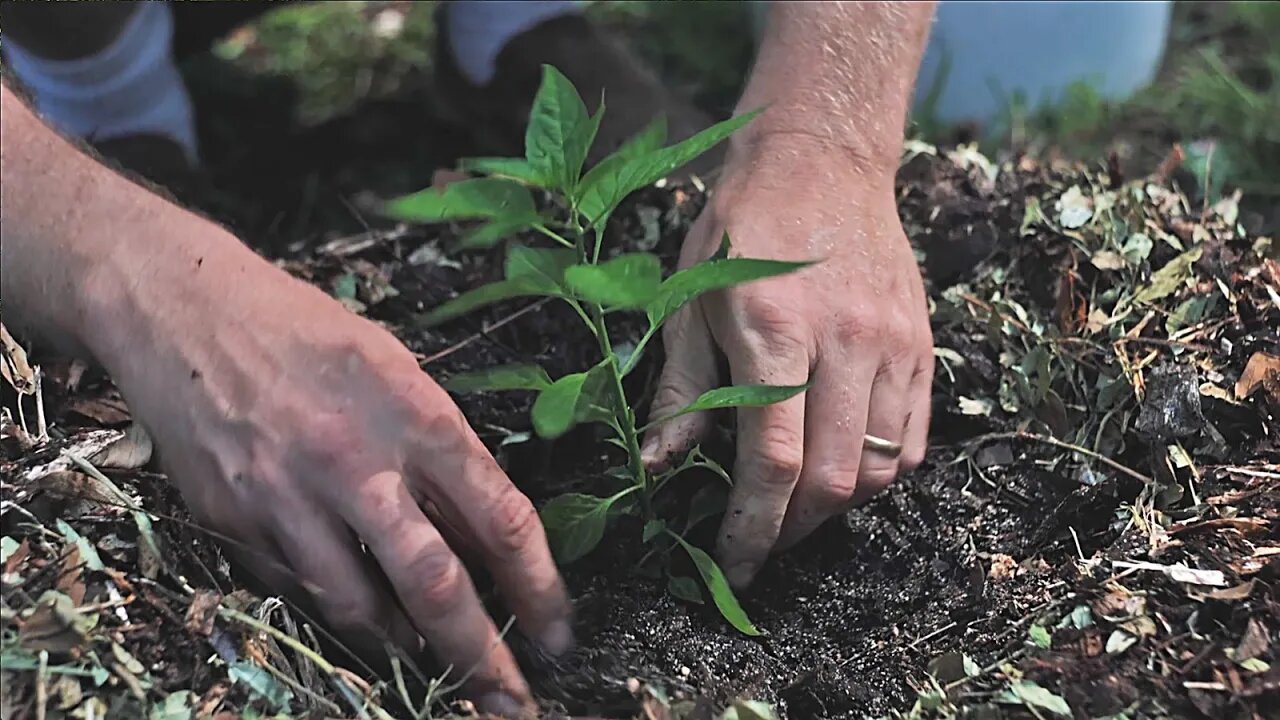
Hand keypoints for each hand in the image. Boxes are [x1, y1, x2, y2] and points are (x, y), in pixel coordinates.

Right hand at [95, 235, 568, 716]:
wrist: (183, 308)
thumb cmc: (306, 331)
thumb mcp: (397, 368)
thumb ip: (443, 448)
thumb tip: (487, 533)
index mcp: (415, 415)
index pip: (501, 519)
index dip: (540, 588)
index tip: (559, 631)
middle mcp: (356, 462)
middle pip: (436, 585)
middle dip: (484, 660)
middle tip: (515, 704)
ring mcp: (288, 498)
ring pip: (362, 610)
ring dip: (409, 655)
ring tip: (440, 678)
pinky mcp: (235, 521)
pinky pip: (300, 593)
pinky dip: (341, 618)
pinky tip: (367, 628)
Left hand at [643, 134, 933, 587]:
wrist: (822, 158)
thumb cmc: (741, 226)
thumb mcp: (689, 299)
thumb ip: (681, 389)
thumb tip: (658, 466)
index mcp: (774, 330)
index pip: (773, 460)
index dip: (753, 528)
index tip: (734, 564)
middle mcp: (843, 341)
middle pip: (833, 477)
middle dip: (793, 529)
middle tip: (762, 539)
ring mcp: (891, 344)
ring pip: (880, 467)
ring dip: (837, 507)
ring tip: (799, 509)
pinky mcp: (920, 344)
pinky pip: (912, 439)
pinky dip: (882, 474)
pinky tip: (846, 471)